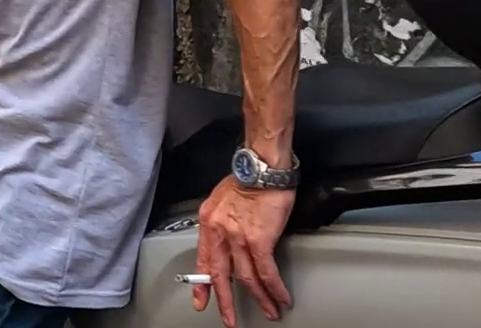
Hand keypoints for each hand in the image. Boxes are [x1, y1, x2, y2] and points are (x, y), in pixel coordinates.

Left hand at [194, 178, 293, 325]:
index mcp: (209, 222)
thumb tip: (226, 237)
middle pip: (221, 274)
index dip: (202, 282)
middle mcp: (220, 232)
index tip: (201, 299)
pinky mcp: (260, 240)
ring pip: (247, 278)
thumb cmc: (246, 177)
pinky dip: (274, 288)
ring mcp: (238, 238)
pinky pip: (266, 272)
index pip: (203, 259)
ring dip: (259, 298)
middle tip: (228, 318)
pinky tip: (280, 298)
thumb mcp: (221, 199)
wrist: (262, 167)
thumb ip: (221, 221)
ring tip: (268, 311)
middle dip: (224, 300)